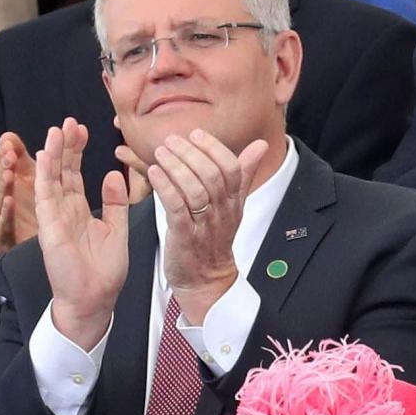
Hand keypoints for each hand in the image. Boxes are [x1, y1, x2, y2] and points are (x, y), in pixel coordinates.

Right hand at [0, 132, 40, 253]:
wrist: (48, 251)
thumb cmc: (34, 211)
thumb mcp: (30, 179)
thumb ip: (20, 157)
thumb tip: (7, 136)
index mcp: (2, 187)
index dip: (2, 156)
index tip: (9, 144)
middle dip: (2, 168)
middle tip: (11, 155)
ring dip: (2, 188)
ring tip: (10, 175)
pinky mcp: (5, 242)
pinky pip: (3, 228)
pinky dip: (5, 214)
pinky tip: (10, 201)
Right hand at [34, 119, 132, 349]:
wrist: (95, 300)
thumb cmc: (104, 272)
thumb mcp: (117, 230)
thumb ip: (115, 203)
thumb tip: (112, 174)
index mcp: (80, 211)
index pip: (75, 173)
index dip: (78, 151)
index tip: (83, 129)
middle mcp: (64, 211)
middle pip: (62, 171)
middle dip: (65, 146)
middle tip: (70, 121)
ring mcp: (55, 218)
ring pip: (51, 179)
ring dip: (53, 154)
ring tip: (56, 130)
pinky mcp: (50, 228)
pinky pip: (45, 197)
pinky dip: (45, 175)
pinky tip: (45, 155)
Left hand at [122, 128, 268, 317]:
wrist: (207, 280)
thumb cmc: (214, 239)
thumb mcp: (234, 205)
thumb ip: (244, 173)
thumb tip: (261, 145)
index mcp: (233, 201)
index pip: (231, 168)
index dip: (213, 148)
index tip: (195, 134)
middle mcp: (221, 211)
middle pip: (212, 175)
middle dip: (190, 153)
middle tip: (171, 140)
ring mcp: (204, 225)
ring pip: (194, 189)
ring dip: (175, 167)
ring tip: (160, 153)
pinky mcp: (185, 237)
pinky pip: (176, 208)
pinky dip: (165, 188)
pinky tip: (154, 173)